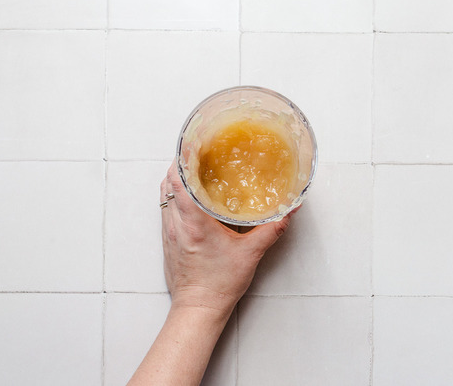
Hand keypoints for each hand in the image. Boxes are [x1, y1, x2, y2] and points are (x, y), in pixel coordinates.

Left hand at [160, 160, 292, 315]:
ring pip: (164, 196)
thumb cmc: (219, 284)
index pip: (179, 181)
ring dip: (175, 180)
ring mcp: (169, 232)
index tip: (190, 144)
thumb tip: (288, 212)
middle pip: (168, 184)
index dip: (182, 159)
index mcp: (194, 223)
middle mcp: (176, 224)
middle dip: (179, 164)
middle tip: (195, 152)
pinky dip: (174, 197)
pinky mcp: (168, 241)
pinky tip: (189, 197)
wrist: (198, 308)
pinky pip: (166, 210)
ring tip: (192, 170)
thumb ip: (271, 230)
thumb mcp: (251, 254)